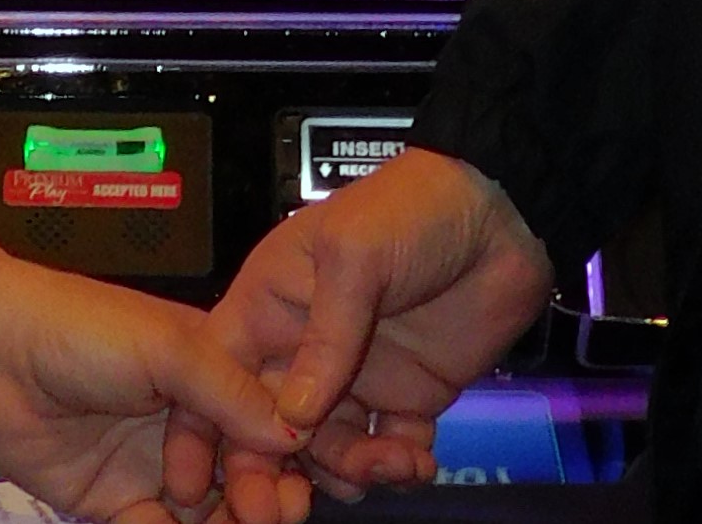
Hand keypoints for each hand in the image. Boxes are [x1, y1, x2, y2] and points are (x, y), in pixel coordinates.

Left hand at [0, 259, 299, 523]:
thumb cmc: (75, 327)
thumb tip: (293, 432)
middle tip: (266, 514)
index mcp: (208, 371)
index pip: (265, 423)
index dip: (284, 456)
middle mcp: (187, 423)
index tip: (295, 483)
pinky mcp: (114, 506)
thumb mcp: (165, 345)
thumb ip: (227, 389)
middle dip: (263, 500)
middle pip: (245, 477)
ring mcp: (152, 467)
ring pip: (208, 515)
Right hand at [165, 149, 554, 523]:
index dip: (204, 426)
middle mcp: (304, 349)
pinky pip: (385, 453)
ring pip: (325, 453)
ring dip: (347, 472)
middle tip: (287, 511)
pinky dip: (396, 468)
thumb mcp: (353, 254)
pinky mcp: (404, 399)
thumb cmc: (411, 208)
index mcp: (272, 304)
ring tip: (384, 464)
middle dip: (270, 474)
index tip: (201, 480)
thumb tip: (293, 417)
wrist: (500, 217)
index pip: (220, 373)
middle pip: (266, 428)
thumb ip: (325, 334)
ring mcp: (353, 379)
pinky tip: (417, 460)